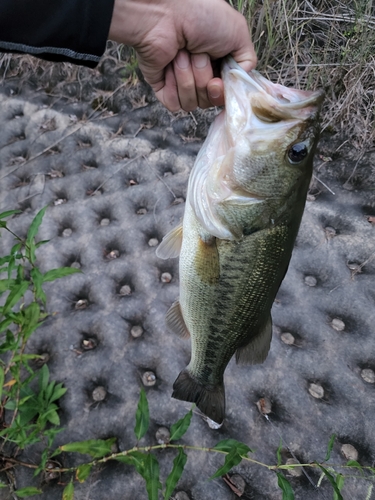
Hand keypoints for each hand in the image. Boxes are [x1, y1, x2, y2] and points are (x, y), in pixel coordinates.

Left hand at [108, 0, 256, 111]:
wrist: (165, 14)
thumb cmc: (200, 16)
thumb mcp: (238, 32)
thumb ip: (248, 61)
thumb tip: (240, 82)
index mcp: (218, 62)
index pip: (226, 92)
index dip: (223, 91)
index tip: (218, 80)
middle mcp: (200, 73)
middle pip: (210, 100)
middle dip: (205, 79)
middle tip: (198, 55)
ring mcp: (180, 81)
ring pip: (192, 103)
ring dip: (188, 79)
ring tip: (181, 54)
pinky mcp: (162, 87)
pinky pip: (174, 104)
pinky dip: (173, 88)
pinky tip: (169, 67)